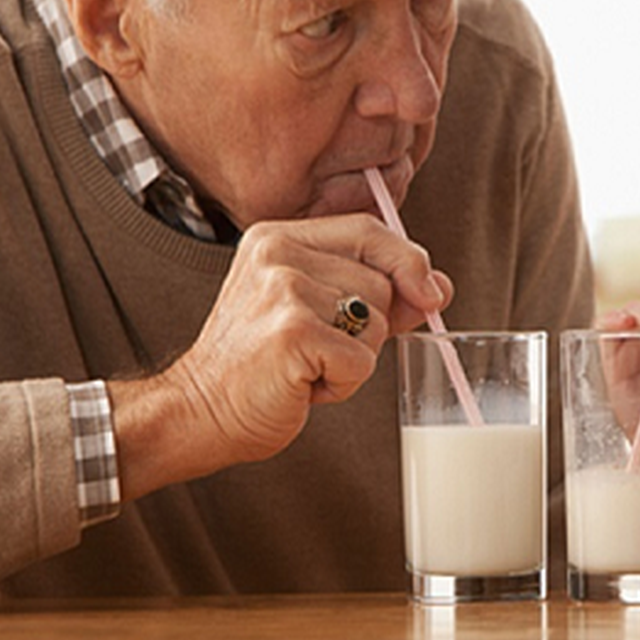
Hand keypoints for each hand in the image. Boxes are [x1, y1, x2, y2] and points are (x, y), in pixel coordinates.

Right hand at [112, 214, 451, 497]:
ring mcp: (283, 290)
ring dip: (355, 358)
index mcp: (279, 237)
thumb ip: (375, 292)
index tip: (431, 293)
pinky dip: (344, 383)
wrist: (201, 411)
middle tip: (319, 348)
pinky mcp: (291, 332)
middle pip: (380, 280)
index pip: (368, 229)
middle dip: (369, 327)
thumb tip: (439, 286)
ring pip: (375, 322)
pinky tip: (304, 384)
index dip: (408, 261)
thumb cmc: (262, 365)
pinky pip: (362, 359)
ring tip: (308, 365)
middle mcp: (277, 253)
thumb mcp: (318, 312)